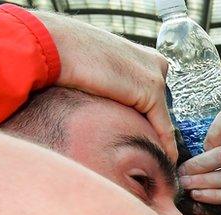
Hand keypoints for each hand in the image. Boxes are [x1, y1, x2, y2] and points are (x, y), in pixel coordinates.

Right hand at [36, 11, 176, 161]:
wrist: (54, 46)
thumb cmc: (64, 57)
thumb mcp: (97, 70)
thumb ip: (113, 85)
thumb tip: (113, 104)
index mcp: (142, 54)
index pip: (154, 94)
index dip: (149, 118)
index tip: (148, 138)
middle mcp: (155, 62)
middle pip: (161, 106)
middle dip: (153, 128)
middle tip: (149, 152)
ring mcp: (155, 74)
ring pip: (162, 118)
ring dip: (157, 139)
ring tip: (156, 160)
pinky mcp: (151, 90)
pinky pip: (163, 127)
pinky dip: (165, 146)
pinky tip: (166, 161)